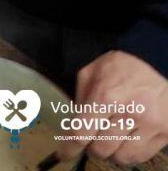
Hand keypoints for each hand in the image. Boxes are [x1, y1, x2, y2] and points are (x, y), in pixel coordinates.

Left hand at [57, 50, 167, 164]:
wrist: (156, 63)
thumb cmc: (121, 67)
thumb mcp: (91, 72)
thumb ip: (80, 98)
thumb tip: (73, 126)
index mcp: (106, 96)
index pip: (82, 132)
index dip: (70, 147)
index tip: (64, 153)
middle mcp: (128, 113)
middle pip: (100, 149)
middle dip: (91, 145)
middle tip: (91, 136)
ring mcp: (149, 126)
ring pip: (120, 157)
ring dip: (110, 151)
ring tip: (109, 136)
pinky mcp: (164, 134)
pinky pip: (139, 157)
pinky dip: (127, 153)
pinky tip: (124, 139)